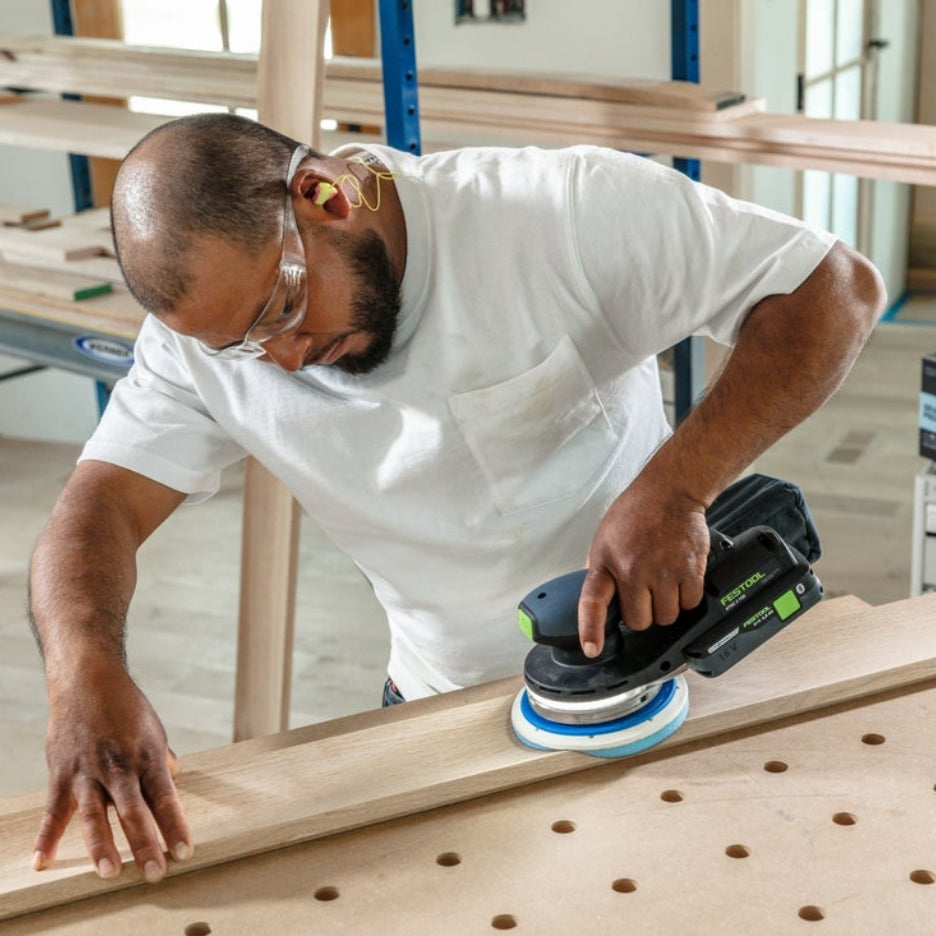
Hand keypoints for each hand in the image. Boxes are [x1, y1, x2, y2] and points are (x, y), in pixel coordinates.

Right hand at [33, 661, 191, 882]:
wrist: (87, 680)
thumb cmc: (125, 705)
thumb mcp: (153, 729)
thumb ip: (160, 758)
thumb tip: (174, 777)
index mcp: (147, 757)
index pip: (165, 798)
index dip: (175, 826)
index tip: (186, 852)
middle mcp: (120, 767)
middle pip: (134, 811)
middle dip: (145, 844)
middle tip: (155, 874)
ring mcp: (88, 771)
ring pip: (95, 814)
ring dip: (102, 845)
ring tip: (109, 872)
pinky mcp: (61, 773)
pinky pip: (54, 811)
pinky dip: (47, 837)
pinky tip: (44, 862)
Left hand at [578, 477, 709, 654]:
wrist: (669, 491)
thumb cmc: (635, 513)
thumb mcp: (604, 539)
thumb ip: (600, 570)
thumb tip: (595, 599)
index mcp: (606, 562)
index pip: (592, 603)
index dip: (591, 630)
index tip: (591, 649)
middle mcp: (633, 570)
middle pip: (639, 621)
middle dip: (641, 614)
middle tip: (643, 595)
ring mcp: (663, 572)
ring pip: (666, 617)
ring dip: (665, 607)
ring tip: (662, 585)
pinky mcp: (690, 570)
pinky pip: (689, 604)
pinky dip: (686, 598)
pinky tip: (679, 580)